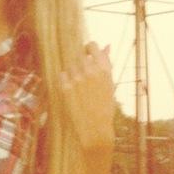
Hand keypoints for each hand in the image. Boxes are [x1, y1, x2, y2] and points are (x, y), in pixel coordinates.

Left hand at [59, 42, 115, 161]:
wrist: (96, 128)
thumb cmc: (106, 106)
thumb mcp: (111, 84)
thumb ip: (107, 63)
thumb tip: (107, 46)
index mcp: (104, 69)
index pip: (92, 45)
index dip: (89, 49)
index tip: (88, 55)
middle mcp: (90, 71)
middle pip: (80, 54)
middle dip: (82, 62)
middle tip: (84, 77)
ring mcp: (77, 79)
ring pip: (70, 65)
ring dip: (74, 72)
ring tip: (80, 87)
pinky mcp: (65, 87)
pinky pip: (62, 74)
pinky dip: (66, 80)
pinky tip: (73, 91)